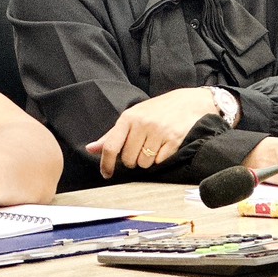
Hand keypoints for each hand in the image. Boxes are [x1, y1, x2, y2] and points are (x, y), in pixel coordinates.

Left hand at [85, 87, 217, 178]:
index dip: (106, 164)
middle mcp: (142, 124)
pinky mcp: (173, 140)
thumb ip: (111, 135)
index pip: (111, 146)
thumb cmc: (155, 111)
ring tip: (152, 146)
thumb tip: (90, 149)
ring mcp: (159, 132)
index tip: (106, 174)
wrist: (187, 102)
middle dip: (132, 159)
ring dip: (146, 160)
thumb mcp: (132, 117)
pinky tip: (163, 146)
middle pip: (128, 159)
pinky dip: (160, 158)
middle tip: (140, 149)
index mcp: (128, 118)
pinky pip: (159, 161)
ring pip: (144, 163)